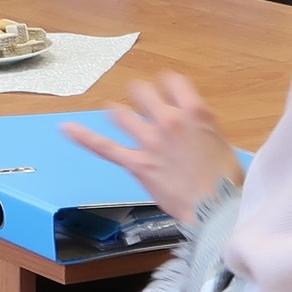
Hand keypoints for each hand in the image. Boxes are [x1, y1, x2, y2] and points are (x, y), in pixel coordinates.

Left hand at [63, 74, 242, 226]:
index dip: (166, 84)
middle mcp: (171, 121)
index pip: (172, 81)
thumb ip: (199, 127)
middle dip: (139, 94)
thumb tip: (187, 125)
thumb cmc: (226, 181)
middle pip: (143, 91)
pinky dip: (83, 137)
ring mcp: (151, 142)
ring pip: (121, 114)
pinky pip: (104, 146)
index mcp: (196, 112)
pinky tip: (65, 127)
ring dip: (118, 113)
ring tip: (116, 114)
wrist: (217, 209)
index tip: (164, 90)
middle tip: (140, 101)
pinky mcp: (137, 163)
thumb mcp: (220, 142)